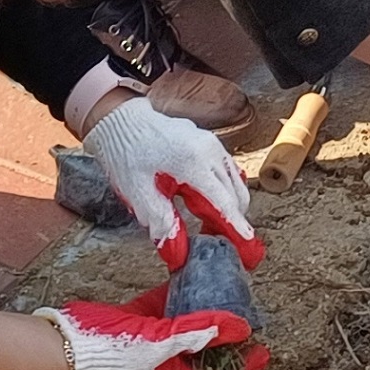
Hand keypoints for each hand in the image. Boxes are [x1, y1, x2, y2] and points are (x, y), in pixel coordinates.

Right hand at [44, 294, 249, 369]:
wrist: (63, 342)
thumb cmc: (106, 354)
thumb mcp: (154, 345)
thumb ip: (192, 333)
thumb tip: (233, 327)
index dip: (241, 367)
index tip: (263, 348)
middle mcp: (166, 364)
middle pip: (206, 351)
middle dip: (227, 334)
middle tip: (248, 309)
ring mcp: (152, 342)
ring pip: (188, 326)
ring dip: (205, 311)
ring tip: (228, 289)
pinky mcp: (140, 321)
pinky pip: (166, 307)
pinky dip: (180, 293)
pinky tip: (194, 274)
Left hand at [80, 92, 261, 271]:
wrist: (122, 119)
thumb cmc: (126, 152)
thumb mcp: (138, 191)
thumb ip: (161, 220)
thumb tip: (176, 250)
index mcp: (193, 162)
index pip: (223, 201)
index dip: (236, 226)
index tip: (247, 244)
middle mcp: (209, 150)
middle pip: (235, 193)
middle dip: (233, 220)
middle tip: (220, 242)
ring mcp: (212, 143)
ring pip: (235, 181)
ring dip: (230, 205)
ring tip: (210, 225)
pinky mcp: (209, 142)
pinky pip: (227, 170)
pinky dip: (225, 190)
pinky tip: (207, 204)